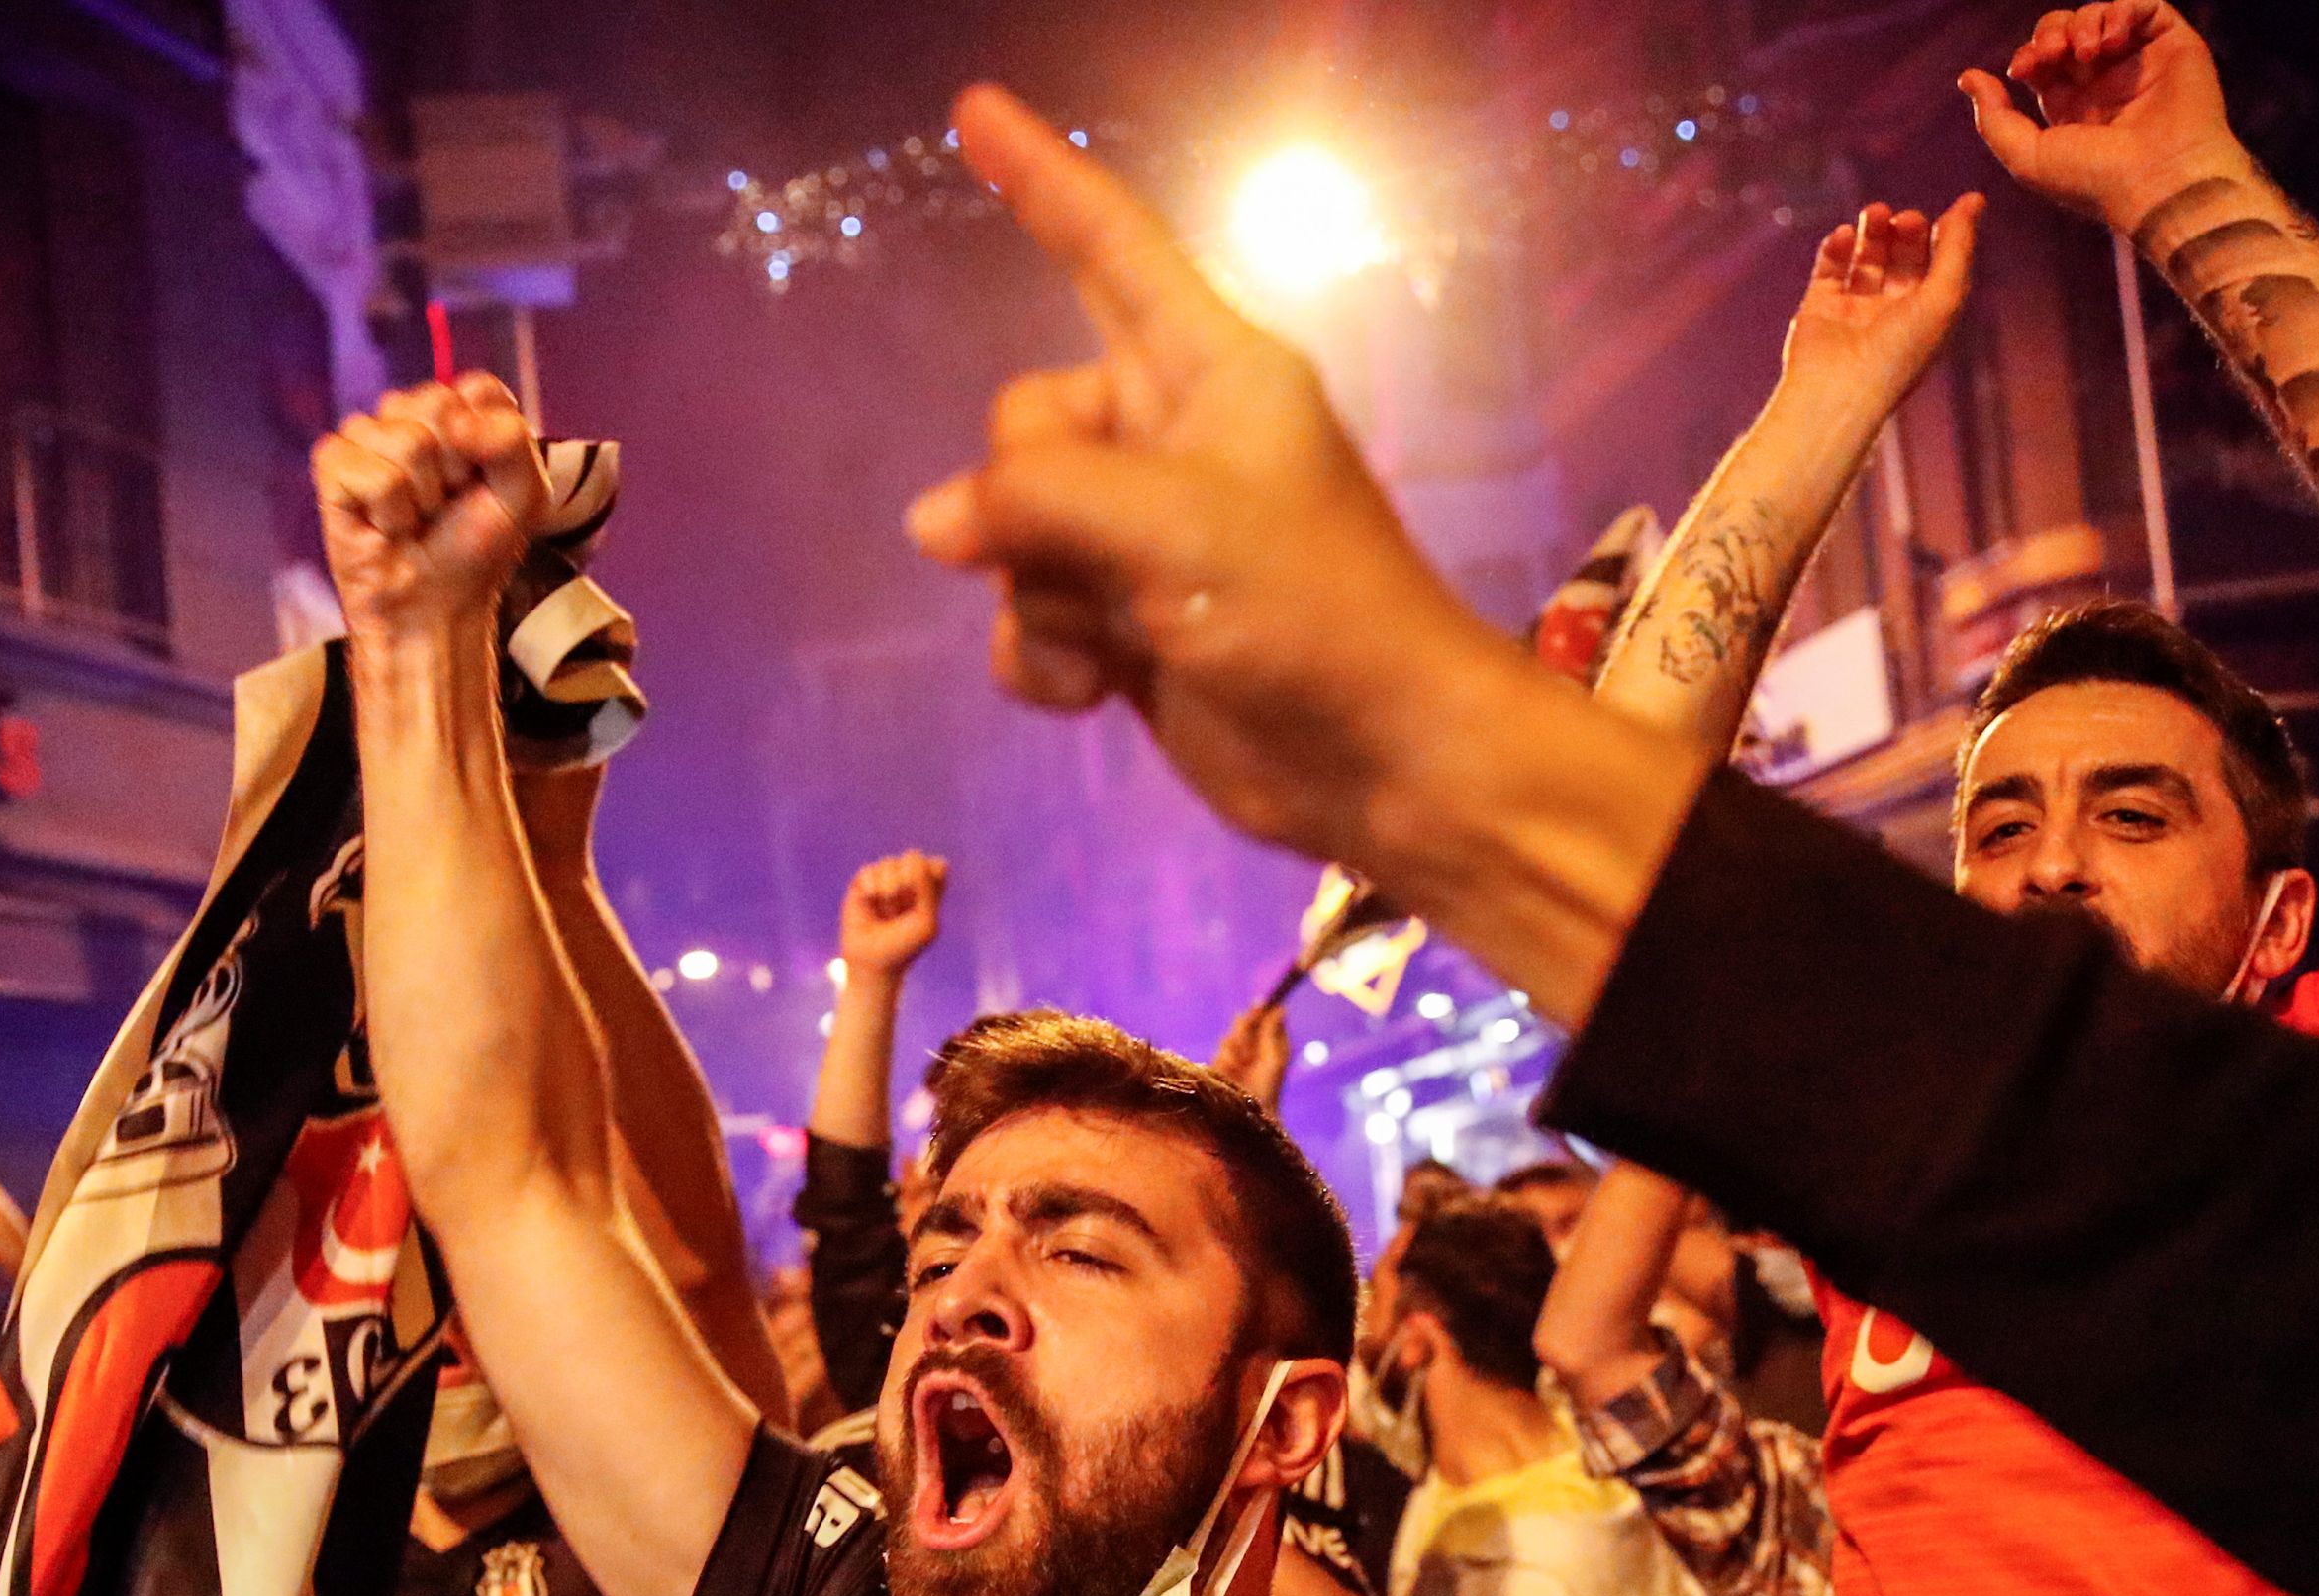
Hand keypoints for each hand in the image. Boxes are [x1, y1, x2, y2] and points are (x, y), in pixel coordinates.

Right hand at [312, 373, 555, 644]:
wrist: (432, 607)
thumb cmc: (474, 551)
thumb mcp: (524, 496)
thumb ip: (512, 441)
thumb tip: (457, 422)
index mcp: (459, 413)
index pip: (478, 388)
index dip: (489, 441)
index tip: (484, 482)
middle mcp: (411, 416)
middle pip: (438, 402)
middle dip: (456, 467)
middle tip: (447, 505)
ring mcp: (368, 436)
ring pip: (405, 439)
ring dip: (422, 496)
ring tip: (416, 519)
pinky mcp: (334, 465)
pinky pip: (370, 473)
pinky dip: (388, 512)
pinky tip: (384, 527)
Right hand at [838, 850, 949, 979]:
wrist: (872, 961)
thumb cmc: (904, 946)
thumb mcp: (925, 921)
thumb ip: (927, 888)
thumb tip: (914, 859)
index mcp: (930, 889)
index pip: (937, 865)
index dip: (930, 877)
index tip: (926, 901)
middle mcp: (908, 880)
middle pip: (913, 857)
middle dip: (908, 881)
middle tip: (903, 907)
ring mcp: (884, 880)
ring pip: (889, 862)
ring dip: (888, 889)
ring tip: (886, 912)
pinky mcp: (863, 883)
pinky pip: (868, 870)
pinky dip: (871, 888)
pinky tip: (870, 901)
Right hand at [904, 87, 1540, 876]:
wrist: (1385, 763)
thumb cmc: (1313, 613)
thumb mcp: (1173, 528)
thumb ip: (1036, 499)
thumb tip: (933, 523)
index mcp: (1210, 372)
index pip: (1108, 247)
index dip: (1041, 179)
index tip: (975, 109)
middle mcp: (1171, 440)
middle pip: (1023, 422)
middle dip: (1023, 501)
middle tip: (1094, 563)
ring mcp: (1144, 541)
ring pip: (1012, 534)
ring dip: (1039, 599)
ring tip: (1120, 642)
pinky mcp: (1127, 630)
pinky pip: (1026, 619)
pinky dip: (1045, 659)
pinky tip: (1097, 694)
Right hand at [1208, 995, 1291, 1106]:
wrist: (1251, 1113)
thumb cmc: (1269, 1087)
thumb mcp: (1275, 1058)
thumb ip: (1273, 1034)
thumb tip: (1279, 1008)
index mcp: (1270, 1044)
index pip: (1264, 1019)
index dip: (1261, 1011)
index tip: (1259, 1005)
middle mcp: (1253, 1047)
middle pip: (1244, 1022)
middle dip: (1246, 1027)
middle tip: (1250, 1030)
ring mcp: (1236, 1055)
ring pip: (1232, 1035)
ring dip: (1239, 1044)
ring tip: (1245, 1061)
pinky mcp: (1221, 1063)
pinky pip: (1223, 1048)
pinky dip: (1230, 1055)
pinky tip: (1236, 1067)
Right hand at [1780, 196, 1986, 413]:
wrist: (1839, 389)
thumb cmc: (1899, 351)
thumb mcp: (1944, 296)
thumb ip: (1960, 246)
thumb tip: (1976, 198)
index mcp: (1928, 316)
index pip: (1940, 264)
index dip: (1945, 234)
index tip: (1949, 208)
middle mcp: (1893, 313)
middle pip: (1904, 257)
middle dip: (1907, 231)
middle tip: (1905, 217)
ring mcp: (1855, 310)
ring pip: (1867, 257)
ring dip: (1873, 230)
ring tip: (1875, 212)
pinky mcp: (1821, 308)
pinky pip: (1830, 268)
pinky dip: (1837, 246)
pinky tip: (1845, 234)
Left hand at [1961, 3, 2239, 231]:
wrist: (2159, 182)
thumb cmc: (2094, 179)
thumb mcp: (2027, 156)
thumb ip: (1994, 116)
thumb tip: (1967, 77)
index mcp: (2074, 107)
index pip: (2044, 59)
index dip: (2030, 52)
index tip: (2023, 69)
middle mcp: (2108, 83)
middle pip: (2069, 30)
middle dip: (2051, 32)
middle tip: (2053, 52)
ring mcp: (2142, 63)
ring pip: (2104, 14)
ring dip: (2084, 23)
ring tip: (2086, 52)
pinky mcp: (2175, 47)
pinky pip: (2146, 7)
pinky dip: (2122, 10)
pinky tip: (2112, 40)